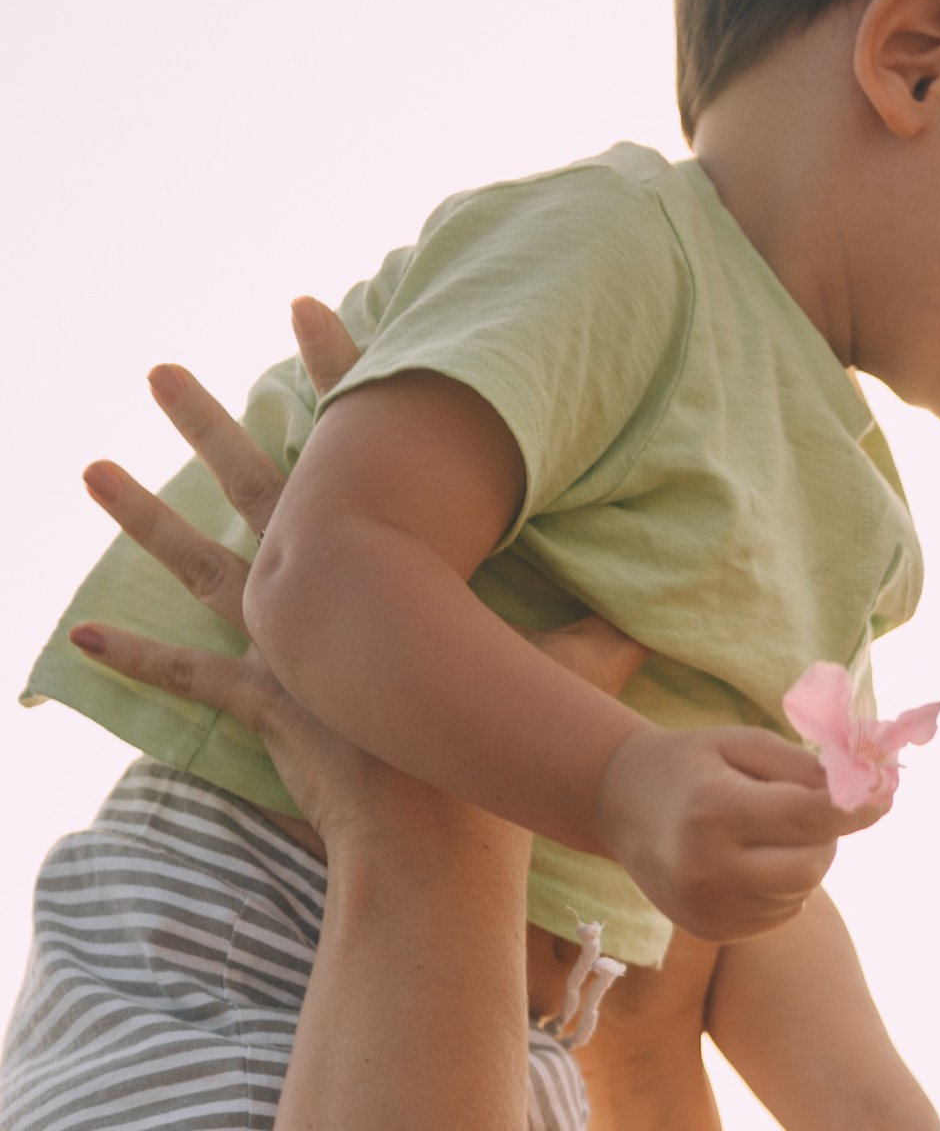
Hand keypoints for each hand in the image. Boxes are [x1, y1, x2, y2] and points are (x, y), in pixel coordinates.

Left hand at [69, 303, 648, 830]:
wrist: (443, 824)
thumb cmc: (505, 744)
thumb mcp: (567, 665)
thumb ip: (607, 629)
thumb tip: (669, 599)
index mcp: (390, 559)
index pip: (358, 443)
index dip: (341, 371)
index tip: (313, 305)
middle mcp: (324, 584)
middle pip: (253, 481)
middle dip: (207, 420)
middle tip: (161, 370)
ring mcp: (283, 638)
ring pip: (195, 560)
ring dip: (139, 513)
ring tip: (86, 467)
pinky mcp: (262, 696)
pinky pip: (187, 673)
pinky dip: (135, 656)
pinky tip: (79, 636)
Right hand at [592, 721, 887, 944]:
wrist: (621, 805)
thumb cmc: (692, 765)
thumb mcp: (741, 744)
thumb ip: (802, 766)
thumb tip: (865, 792)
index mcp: (715, 812)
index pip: (808, 817)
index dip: (856, 808)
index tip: (884, 796)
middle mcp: (709, 869)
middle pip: (812, 864)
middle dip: (825, 837)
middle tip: (809, 809)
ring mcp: (710, 908)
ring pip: (801, 891)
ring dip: (803, 861)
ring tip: (765, 832)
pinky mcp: (713, 931)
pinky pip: (781, 913)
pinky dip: (782, 887)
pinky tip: (749, 861)